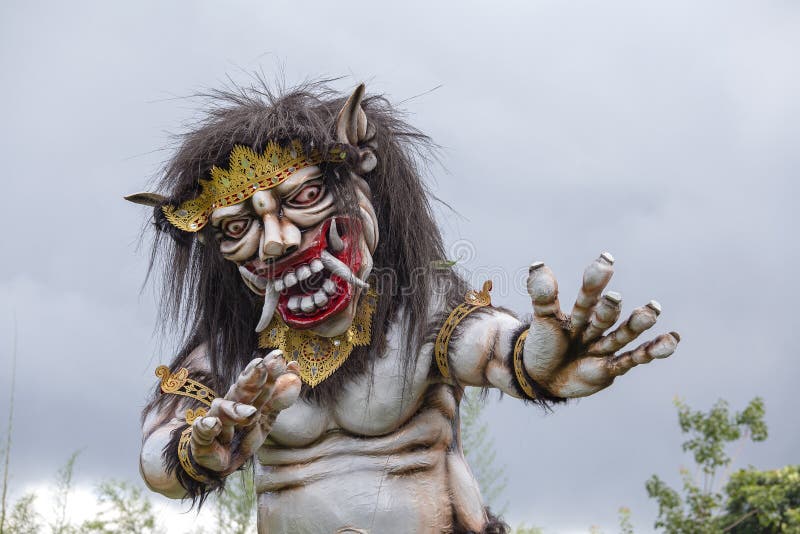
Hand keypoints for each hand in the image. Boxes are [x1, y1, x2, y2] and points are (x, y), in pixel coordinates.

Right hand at [189, 350, 300, 474]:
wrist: (214, 462)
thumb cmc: (241, 436)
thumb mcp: (265, 419)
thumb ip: (280, 398)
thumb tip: (295, 369)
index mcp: (248, 400)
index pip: (261, 382)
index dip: (270, 371)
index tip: (281, 357)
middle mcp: (231, 405)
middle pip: (242, 390)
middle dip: (252, 378)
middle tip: (262, 365)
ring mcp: (215, 420)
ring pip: (224, 409)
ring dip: (236, 410)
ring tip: (251, 413)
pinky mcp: (202, 438)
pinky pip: (202, 432)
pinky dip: (206, 427)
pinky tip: (212, 424)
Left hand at [524, 253, 679, 397]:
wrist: (543, 377)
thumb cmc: (543, 345)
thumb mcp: (542, 320)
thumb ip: (543, 296)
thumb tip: (538, 265)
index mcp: (579, 315)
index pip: (588, 296)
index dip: (595, 281)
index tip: (605, 260)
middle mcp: (596, 328)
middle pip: (605, 316)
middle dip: (609, 308)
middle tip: (614, 298)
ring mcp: (605, 348)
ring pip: (622, 335)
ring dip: (636, 324)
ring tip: (652, 310)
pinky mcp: (611, 369)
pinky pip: (632, 359)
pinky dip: (651, 352)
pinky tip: (671, 341)